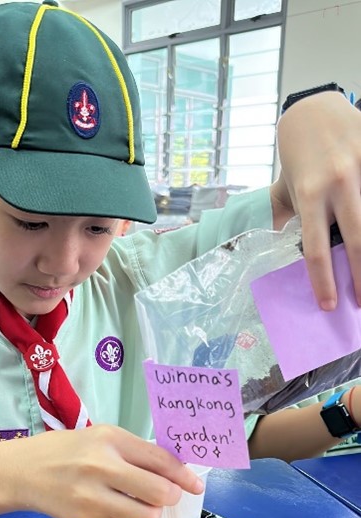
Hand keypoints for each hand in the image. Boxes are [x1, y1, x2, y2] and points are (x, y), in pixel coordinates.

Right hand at [0, 425, 204, 517]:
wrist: (24, 471)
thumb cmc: (68, 450)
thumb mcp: (102, 438)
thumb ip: (136, 452)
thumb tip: (175, 471)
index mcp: (110, 440)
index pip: (159, 461)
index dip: (183, 476)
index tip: (196, 485)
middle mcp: (101, 467)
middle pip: (158, 493)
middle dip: (169, 496)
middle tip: (164, 495)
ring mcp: (92, 497)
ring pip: (145, 517)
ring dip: (149, 512)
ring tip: (137, 502)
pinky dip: (123, 517)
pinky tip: (107, 505)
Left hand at [276, 91, 360, 308]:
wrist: (315, 111)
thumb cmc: (302, 159)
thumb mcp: (286, 188)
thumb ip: (279, 215)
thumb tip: (266, 243)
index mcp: (309, 195)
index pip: (316, 249)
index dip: (324, 282)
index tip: (329, 306)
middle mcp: (337, 181)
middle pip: (357, 239)